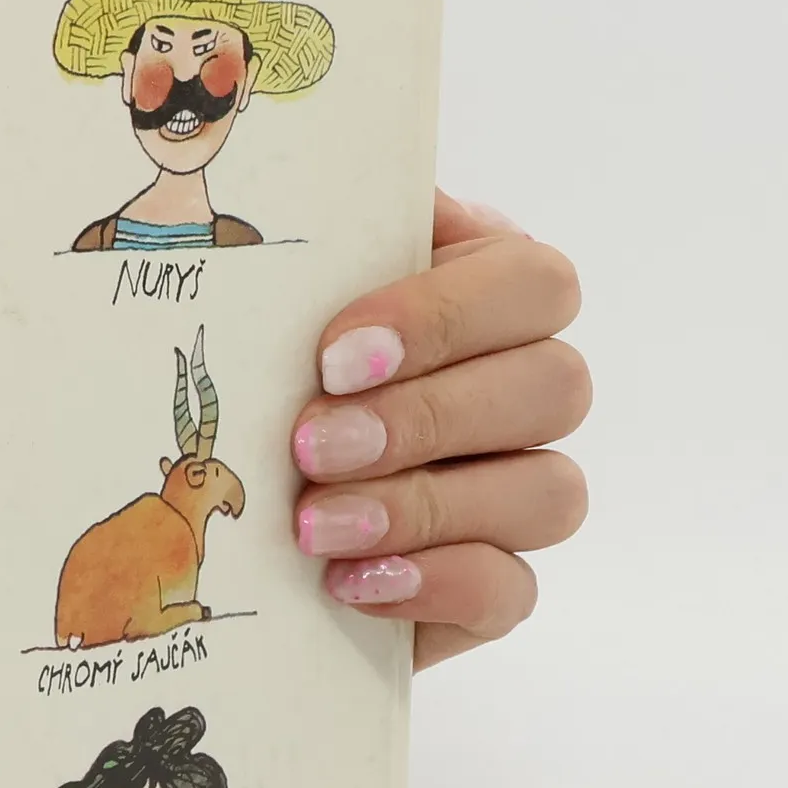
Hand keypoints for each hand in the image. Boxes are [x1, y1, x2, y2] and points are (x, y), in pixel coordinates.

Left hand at [291, 193, 589, 670]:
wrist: (231, 513)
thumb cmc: (264, 374)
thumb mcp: (276, 299)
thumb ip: (319, 245)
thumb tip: (307, 197)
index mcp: (489, 294)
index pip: (533, 284)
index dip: (446, 317)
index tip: (335, 356)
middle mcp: (526, 388)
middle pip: (556, 387)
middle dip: (428, 417)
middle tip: (313, 444)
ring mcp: (521, 492)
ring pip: (550, 493)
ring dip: (426, 507)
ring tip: (315, 525)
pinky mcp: (494, 589)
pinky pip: (512, 591)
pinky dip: (434, 584)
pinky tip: (350, 581)